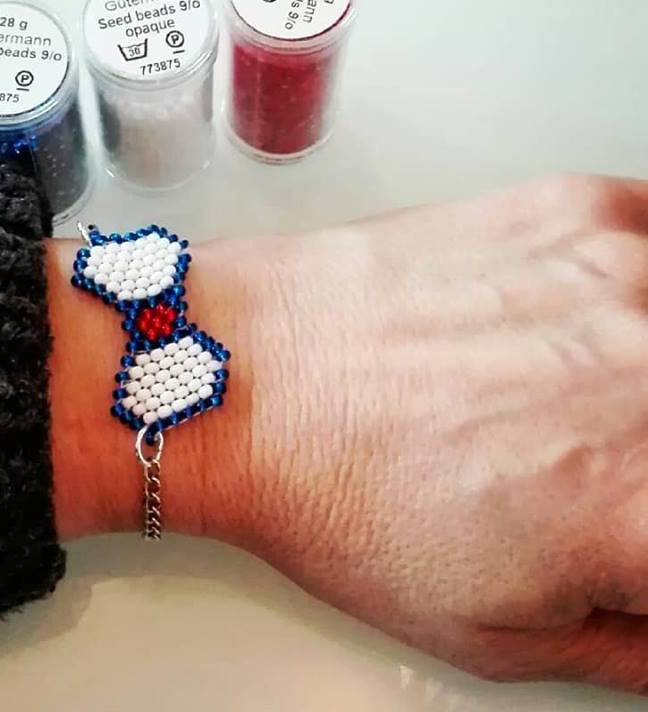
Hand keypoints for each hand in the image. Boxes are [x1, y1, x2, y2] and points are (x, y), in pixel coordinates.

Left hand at [48, 174, 647, 692]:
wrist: (247, 376)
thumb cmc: (333, 493)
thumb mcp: (497, 633)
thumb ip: (635, 644)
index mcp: (644, 509)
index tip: (631, 523)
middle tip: (605, 463)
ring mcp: (624, 279)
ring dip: (647, 371)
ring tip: (585, 393)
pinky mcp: (576, 211)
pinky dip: (642, 291)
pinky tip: (590, 320)